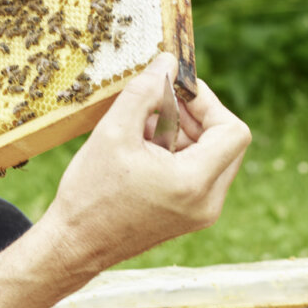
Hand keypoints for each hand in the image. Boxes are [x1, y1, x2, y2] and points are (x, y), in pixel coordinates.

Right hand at [40, 55, 250, 280]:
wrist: (74, 245)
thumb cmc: (90, 192)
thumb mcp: (114, 131)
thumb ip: (145, 91)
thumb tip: (168, 62)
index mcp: (194, 183)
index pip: (233, 130)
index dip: (209, 103)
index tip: (177, 92)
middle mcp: (207, 203)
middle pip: (227, 143)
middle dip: (196, 117)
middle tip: (159, 106)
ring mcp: (201, 214)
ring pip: (213, 157)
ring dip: (185, 134)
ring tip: (143, 129)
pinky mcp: (189, 217)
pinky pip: (200, 174)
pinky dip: (179, 154)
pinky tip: (143, 150)